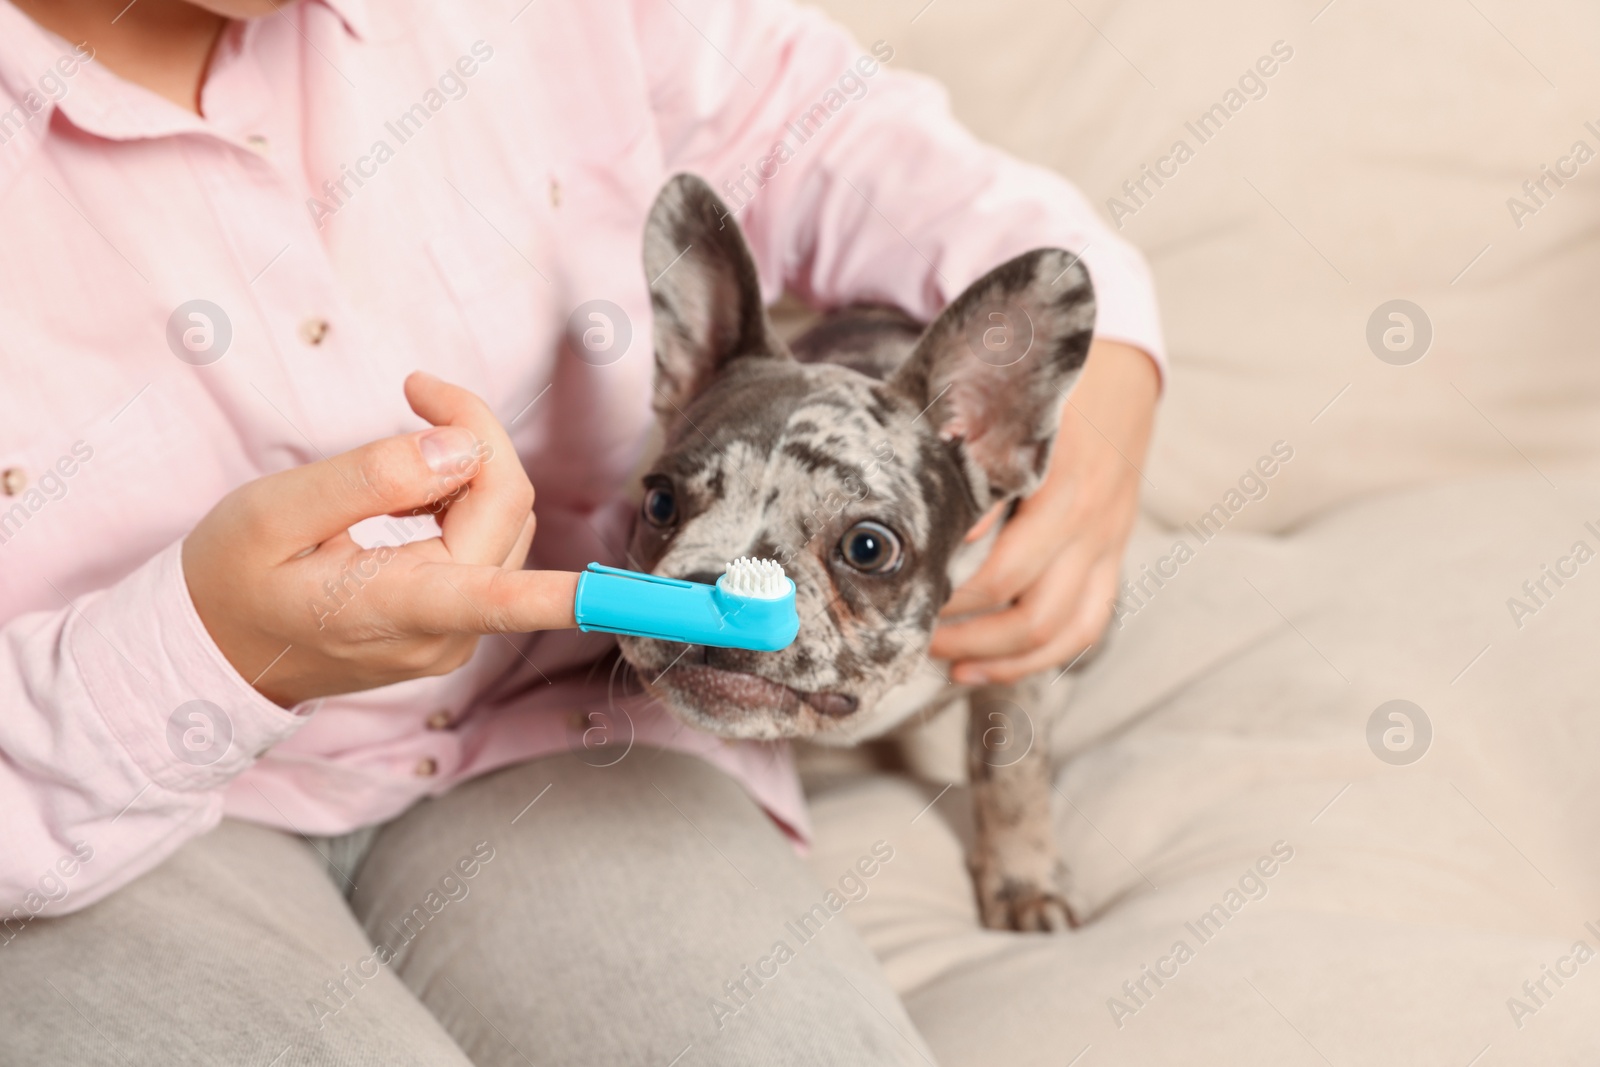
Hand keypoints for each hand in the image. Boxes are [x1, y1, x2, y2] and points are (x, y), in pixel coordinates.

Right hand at [183, 372, 578, 707]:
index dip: (565, 593)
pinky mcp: (458, 622)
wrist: (213, 649)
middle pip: (508, 509)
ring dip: (470, 465)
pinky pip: (489, 541)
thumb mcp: (274, 514)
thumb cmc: (232, 577)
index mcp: (398, 610)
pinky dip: (461, 494)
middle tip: (414, 389)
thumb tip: (461, 445)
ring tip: (395, 450)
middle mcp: (445, 632)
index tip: (620, 594)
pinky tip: (411, 485)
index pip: (499, 598)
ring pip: (506, 520)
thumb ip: (370, 477)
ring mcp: (457, 632)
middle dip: (477, 436)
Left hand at [928, 340, 1159, 684]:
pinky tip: (987, 669)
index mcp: (1061, 486)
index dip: (947, 594)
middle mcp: (1089, 522)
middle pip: (1026, 609)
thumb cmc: (1043, 390)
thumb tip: (926, 519)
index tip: (904, 599)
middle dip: (962, 631)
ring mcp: (1107, 545)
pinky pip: (1086, 626)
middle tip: (914, 635)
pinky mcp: (1113, 557)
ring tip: (946, 663)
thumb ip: (967, 457)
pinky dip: (1038, 658)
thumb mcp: (1001, 409)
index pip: (1000, 569)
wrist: (1118, 371)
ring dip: (998, 657)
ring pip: (1060, 631)